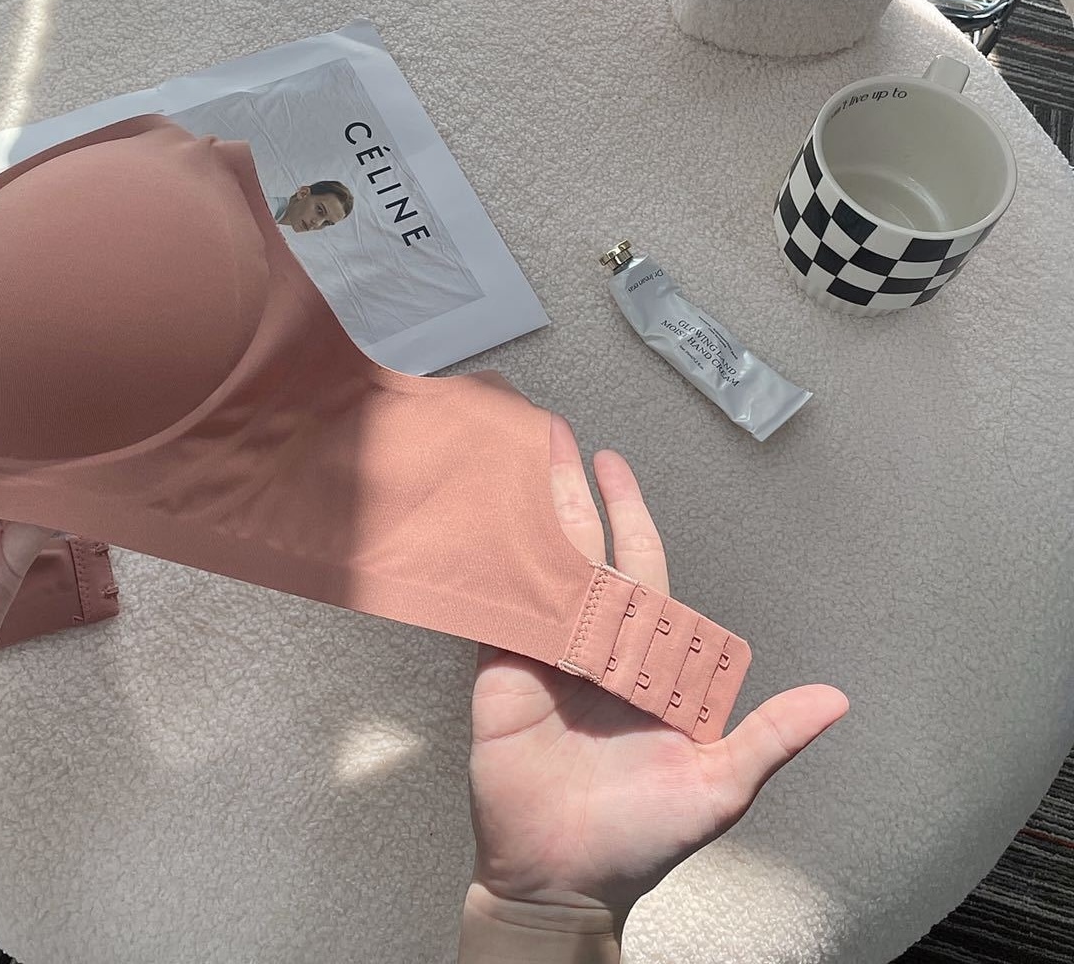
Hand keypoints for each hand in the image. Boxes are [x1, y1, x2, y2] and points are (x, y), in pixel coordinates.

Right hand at [466, 416, 847, 930]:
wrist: (565, 879)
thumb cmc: (644, 836)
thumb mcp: (720, 786)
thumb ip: (771, 737)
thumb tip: (838, 700)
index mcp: (647, 660)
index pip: (641, 567)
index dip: (628, 514)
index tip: (614, 467)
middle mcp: (596, 647)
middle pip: (585, 553)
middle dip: (571, 493)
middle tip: (557, 437)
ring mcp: (545, 658)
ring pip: (540, 573)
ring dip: (527, 519)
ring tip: (513, 463)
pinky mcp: (501, 677)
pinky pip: (497, 615)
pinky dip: (488, 573)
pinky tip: (479, 531)